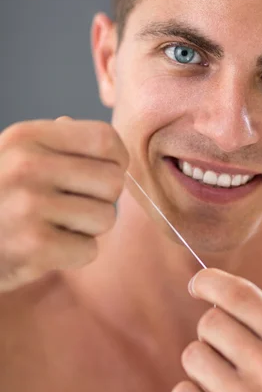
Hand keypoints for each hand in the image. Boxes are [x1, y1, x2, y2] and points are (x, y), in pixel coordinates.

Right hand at [0, 117, 128, 292]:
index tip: (103, 173)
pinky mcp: (34, 246)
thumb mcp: (14, 156)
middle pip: (113, 181)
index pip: (105, 138)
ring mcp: (29, 207)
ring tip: (55, 226)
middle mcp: (27, 166)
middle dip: (102, 199)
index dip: (117, 160)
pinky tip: (47, 247)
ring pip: (106, 218)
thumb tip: (108, 143)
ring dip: (87, 229)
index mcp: (27, 137)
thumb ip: (59, 145)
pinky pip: (89, 250)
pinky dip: (74, 254)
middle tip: (73, 206)